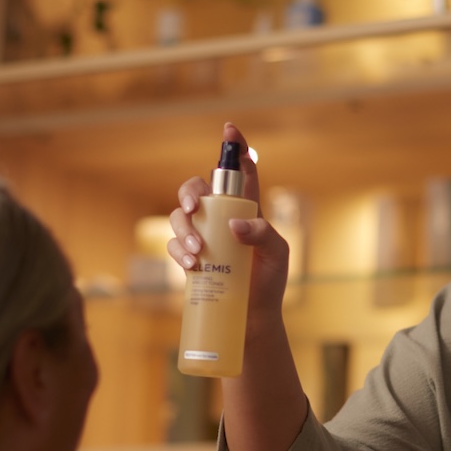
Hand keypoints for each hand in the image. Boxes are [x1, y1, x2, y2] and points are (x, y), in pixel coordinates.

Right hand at [167, 121, 291, 319]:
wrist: (252, 321)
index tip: (231, 129)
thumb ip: (263, 234)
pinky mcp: (190, 259)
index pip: (241, 174)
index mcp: (248, 211)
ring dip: (183, 227)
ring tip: (197, 249)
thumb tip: (234, 225)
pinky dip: (177, 250)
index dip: (236, 149)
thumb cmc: (269, 284)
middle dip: (190, 190)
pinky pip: (173, 245)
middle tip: (194, 206)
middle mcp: (221, 219)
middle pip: (197, 189)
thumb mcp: (277, 255)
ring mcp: (203, 238)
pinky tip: (191, 263)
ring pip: (180, 216)